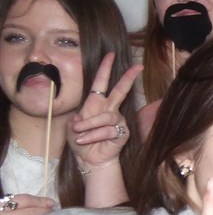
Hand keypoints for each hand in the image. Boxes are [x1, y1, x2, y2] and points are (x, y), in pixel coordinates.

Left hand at [67, 53, 141, 170]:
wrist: (89, 159)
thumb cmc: (81, 141)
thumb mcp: (72, 127)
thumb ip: (78, 119)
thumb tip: (84, 118)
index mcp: (96, 104)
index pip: (101, 83)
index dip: (105, 69)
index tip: (111, 54)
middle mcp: (109, 109)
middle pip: (120, 91)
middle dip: (128, 78)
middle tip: (137, 67)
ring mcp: (117, 121)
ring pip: (106, 117)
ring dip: (89, 125)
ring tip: (79, 133)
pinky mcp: (122, 133)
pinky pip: (107, 130)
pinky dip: (93, 135)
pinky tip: (84, 140)